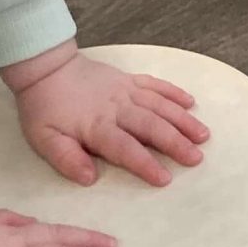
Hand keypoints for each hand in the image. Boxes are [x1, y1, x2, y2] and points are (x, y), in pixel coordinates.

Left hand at [6, 44, 210, 188]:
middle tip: (197, 158)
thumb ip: (66, 159)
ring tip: (203, 134)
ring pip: (159, 105)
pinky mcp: (127, 79)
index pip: (125, 148)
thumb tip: (90, 178)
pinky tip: (190, 102)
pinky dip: (173, 92)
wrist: (45, 68)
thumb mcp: (44, 140)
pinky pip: (155, 84)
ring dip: (182, 119)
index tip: (166, 178)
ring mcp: (125, 90)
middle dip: (176, 142)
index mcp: (97, 126)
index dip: (146, 163)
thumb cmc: (44, 109)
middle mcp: (117, 107)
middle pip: (151, 125)